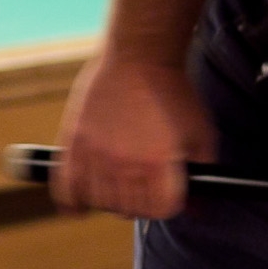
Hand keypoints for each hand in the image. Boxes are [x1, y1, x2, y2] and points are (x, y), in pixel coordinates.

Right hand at [52, 54, 216, 219]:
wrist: (139, 57)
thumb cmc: (173, 94)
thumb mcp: (201, 135)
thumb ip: (202, 174)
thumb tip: (199, 208)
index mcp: (159, 164)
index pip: (160, 211)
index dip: (167, 205)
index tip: (167, 195)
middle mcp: (124, 165)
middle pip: (130, 210)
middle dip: (141, 203)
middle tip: (144, 187)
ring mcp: (95, 155)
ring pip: (100, 201)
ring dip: (112, 200)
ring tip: (120, 186)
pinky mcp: (73, 144)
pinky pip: (65, 188)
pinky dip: (72, 202)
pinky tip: (79, 206)